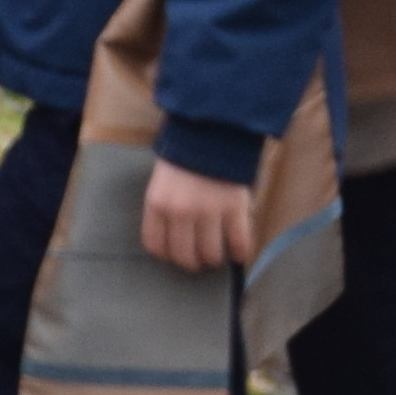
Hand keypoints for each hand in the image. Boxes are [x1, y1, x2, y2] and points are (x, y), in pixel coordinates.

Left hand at [138, 162, 258, 273]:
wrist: (211, 131)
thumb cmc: (185, 155)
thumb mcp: (163, 180)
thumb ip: (165, 206)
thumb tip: (172, 236)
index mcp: (157, 203)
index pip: (155, 244)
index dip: (166, 255)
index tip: (175, 255)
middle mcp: (180, 211)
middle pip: (183, 254)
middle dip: (191, 263)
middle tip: (198, 262)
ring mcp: (208, 211)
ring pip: (210, 253)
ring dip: (214, 260)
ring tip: (217, 258)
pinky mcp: (234, 207)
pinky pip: (238, 241)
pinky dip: (240, 252)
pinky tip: (239, 254)